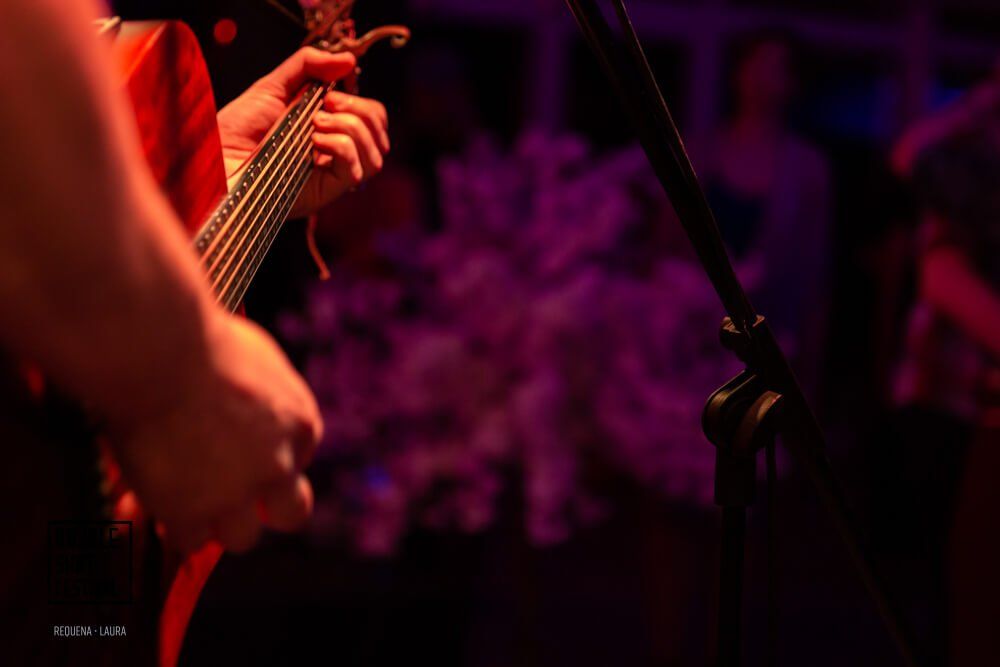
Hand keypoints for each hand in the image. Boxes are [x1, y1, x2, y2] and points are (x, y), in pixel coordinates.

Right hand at [108, 315, 322, 552]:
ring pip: (242, 537)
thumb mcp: (256, 356)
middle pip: (291, 512)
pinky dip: (174, 526)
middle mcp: (278, 464)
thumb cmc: (200, 337)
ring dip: (217, 522)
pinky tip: (159, 506)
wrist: (161, 353)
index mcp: (300, 422)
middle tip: (236, 497)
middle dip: (268, 508)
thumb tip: (249, 393)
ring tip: (189, 500)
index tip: (244, 451)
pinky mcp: (193, 513)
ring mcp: (237, 494)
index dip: (270, 457)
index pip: (299, 458)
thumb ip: (262, 389)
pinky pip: (190, 541)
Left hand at [217, 47, 389, 217]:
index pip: (371, 118)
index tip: (331, 92)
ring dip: (351, 128)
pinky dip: (341, 146)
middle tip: (326, 105)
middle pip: (379, 134)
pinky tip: (315, 141)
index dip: (360, 100)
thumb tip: (348, 61)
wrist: (213, 161)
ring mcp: (332, 175)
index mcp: (328, 131)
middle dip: (360, 110)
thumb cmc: (235, 129)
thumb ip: (308, 66)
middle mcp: (335, 155)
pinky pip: (356, 169)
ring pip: (374, 153)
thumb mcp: (272, 87)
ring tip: (315, 123)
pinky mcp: (325, 192)